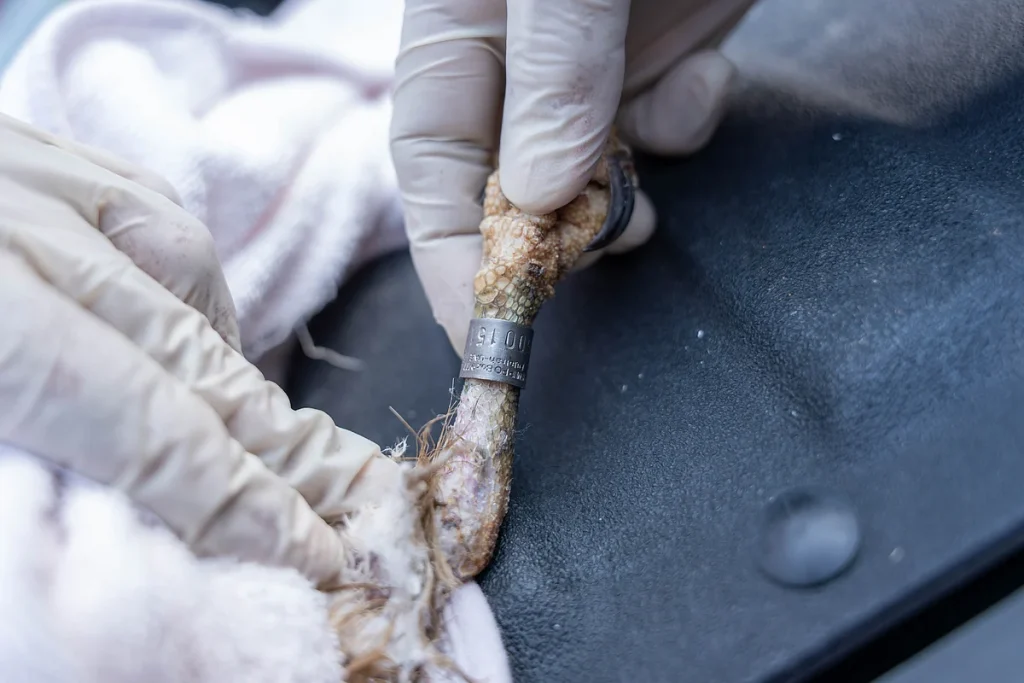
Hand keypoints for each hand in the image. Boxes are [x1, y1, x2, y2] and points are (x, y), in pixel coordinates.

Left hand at [0, 112, 398, 588]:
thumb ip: (33, 488)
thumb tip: (156, 531)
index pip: (148, 425)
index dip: (242, 501)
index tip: (309, 550)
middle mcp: (5, 224)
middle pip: (187, 349)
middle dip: (276, 444)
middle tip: (348, 508)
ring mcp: (14, 170)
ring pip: (179, 259)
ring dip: (230, 356)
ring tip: (259, 433)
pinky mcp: (17, 149)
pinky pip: (138, 202)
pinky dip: (184, 274)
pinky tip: (191, 321)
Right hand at [391, 0, 756, 350]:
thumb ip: (551, 74)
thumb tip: (537, 195)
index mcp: (461, 32)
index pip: (431, 163)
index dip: (449, 256)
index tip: (482, 331)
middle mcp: (517, 57)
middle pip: (507, 183)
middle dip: (549, 235)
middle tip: (592, 251)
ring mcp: (593, 61)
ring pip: (592, 169)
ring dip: (618, 199)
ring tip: (643, 200)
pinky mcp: (662, 55)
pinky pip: (662, 123)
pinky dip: (683, 124)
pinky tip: (706, 79)